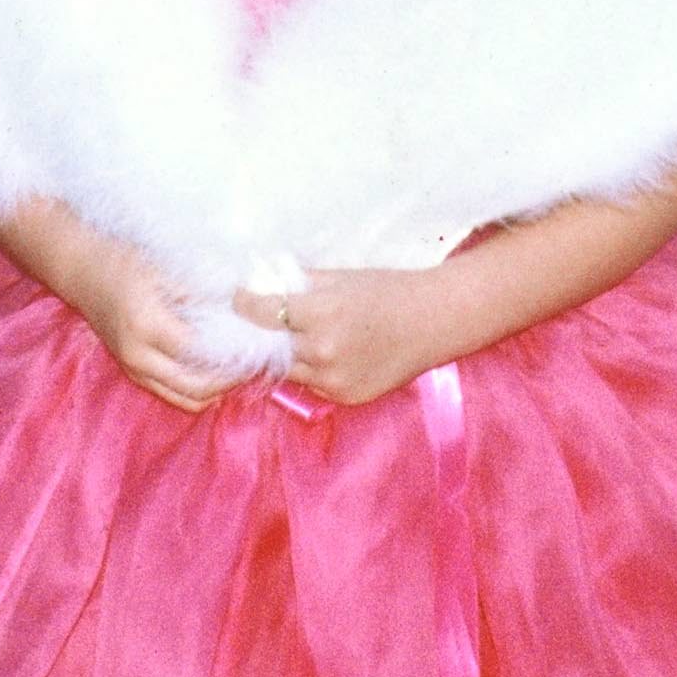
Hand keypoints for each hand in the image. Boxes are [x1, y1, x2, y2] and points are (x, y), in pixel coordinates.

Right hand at [56, 230, 246, 412]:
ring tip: (239, 369)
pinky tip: (215, 370)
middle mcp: (138, 356)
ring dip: (215, 390)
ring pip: (185, 399)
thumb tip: (243, 308)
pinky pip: (172, 393)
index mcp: (147, 325)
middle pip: (195, 388)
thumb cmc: (125, 260)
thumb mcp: (167, 267)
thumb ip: (203, 292)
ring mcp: (133, 369)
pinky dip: (197, 388)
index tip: (257, 343)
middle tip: (255, 363)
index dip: (233, 353)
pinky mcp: (133, 373)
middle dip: (230, 381)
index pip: (201, 353)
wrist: (82, 270)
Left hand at [234, 266, 445, 406]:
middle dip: (264, 334)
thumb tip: (261, 285)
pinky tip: (330, 355)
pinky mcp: (346, 398)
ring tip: (300, 337)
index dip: (246, 304)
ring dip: (286, 356)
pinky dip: (312, 371)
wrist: (436, 321)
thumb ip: (297, 285)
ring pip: (288, 371)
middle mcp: (324, 352)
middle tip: (264, 321)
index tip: (241, 299)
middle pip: (270, 348)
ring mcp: (334, 381)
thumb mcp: (339, 278)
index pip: (262, 313)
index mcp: (321, 315)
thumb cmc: (389, 290)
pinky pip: (313, 386)